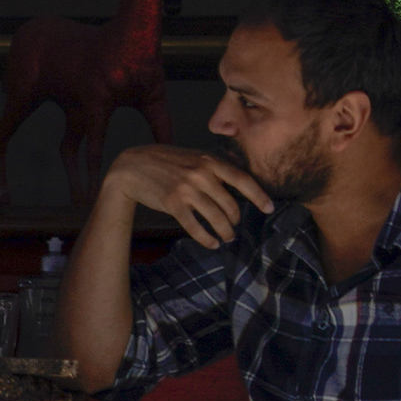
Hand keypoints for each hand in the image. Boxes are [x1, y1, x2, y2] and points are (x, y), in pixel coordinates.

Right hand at [101, 144, 274, 248]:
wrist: (131, 166)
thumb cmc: (164, 162)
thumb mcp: (192, 157)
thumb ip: (212, 168)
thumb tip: (236, 185)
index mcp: (209, 161)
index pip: (242, 180)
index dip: (259, 196)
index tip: (269, 208)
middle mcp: (201, 174)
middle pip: (230, 205)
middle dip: (235, 221)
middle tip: (234, 227)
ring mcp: (186, 189)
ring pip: (216, 218)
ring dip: (225, 232)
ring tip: (226, 238)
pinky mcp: (173, 204)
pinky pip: (196, 227)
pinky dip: (206, 239)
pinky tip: (211, 244)